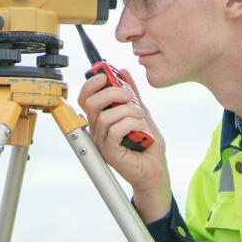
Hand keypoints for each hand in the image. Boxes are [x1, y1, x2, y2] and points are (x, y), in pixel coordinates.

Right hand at [77, 69, 171, 221]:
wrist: (155, 168)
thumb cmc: (147, 144)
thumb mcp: (141, 112)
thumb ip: (132, 94)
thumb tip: (123, 73)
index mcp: (100, 120)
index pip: (85, 98)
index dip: (91, 84)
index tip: (105, 75)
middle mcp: (97, 130)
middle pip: (91, 103)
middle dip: (111, 92)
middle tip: (129, 95)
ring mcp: (101, 142)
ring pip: (105, 116)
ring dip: (128, 111)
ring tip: (141, 116)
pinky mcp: (109, 152)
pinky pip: (114, 130)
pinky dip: (131, 123)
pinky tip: (141, 128)